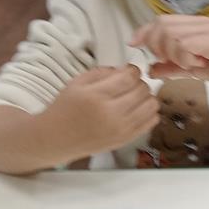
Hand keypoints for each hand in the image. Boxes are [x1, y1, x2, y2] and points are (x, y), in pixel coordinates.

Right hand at [40, 66, 158, 156]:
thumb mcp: (76, 83)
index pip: (129, 78)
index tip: (128, 71)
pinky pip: (152, 122)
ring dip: (146, 97)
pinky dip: (148, 112)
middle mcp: (112, 114)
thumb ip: (102, 72)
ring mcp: (121, 129)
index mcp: (96, 96)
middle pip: (142, 90)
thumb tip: (125, 69)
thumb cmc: (64, 109)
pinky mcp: (127, 140)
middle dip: (138, 82)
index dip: (133, 70)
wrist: (56, 139)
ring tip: (133, 97)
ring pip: (152, 105)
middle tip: (128, 85)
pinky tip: (136, 110)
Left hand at [130, 15, 208, 84]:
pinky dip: (185, 57)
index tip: (133, 43)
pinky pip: (186, 45)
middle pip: (162, 25)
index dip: (144, 31)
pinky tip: (197, 64)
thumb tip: (150, 70)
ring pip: (172, 35)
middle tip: (168, 60)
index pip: (160, 21)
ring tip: (188, 64)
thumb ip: (172, 67)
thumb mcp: (192, 69)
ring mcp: (207, 29)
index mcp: (192, 25)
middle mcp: (198, 23)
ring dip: (173, 54)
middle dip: (156, 45)